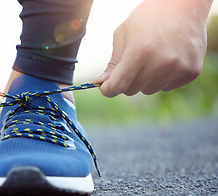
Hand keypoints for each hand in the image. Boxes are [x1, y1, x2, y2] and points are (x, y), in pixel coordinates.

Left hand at [93, 0, 211, 96]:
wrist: (184, 4)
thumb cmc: (147, 17)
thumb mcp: (123, 34)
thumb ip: (112, 62)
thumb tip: (100, 83)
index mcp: (139, 52)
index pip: (118, 85)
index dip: (108, 89)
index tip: (106, 88)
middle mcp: (160, 62)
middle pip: (132, 90)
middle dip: (126, 81)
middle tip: (131, 64)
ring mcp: (178, 68)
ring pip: (149, 90)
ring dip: (145, 80)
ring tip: (151, 57)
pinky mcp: (192, 71)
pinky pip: (167, 87)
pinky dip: (162, 78)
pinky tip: (167, 58)